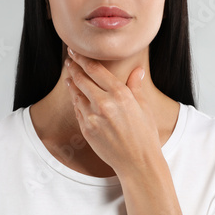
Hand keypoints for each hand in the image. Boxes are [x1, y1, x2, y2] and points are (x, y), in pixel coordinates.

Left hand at [64, 47, 162, 176]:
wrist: (138, 162)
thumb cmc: (145, 135)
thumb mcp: (144, 108)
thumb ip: (136, 87)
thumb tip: (137, 71)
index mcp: (121, 95)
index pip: (96, 70)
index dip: (83, 59)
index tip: (76, 52)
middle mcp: (105, 104)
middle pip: (82, 79)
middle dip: (73, 67)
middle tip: (69, 59)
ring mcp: (93, 117)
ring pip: (77, 95)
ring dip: (72, 83)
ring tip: (69, 76)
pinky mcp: (86, 130)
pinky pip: (78, 111)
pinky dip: (76, 101)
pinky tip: (75, 96)